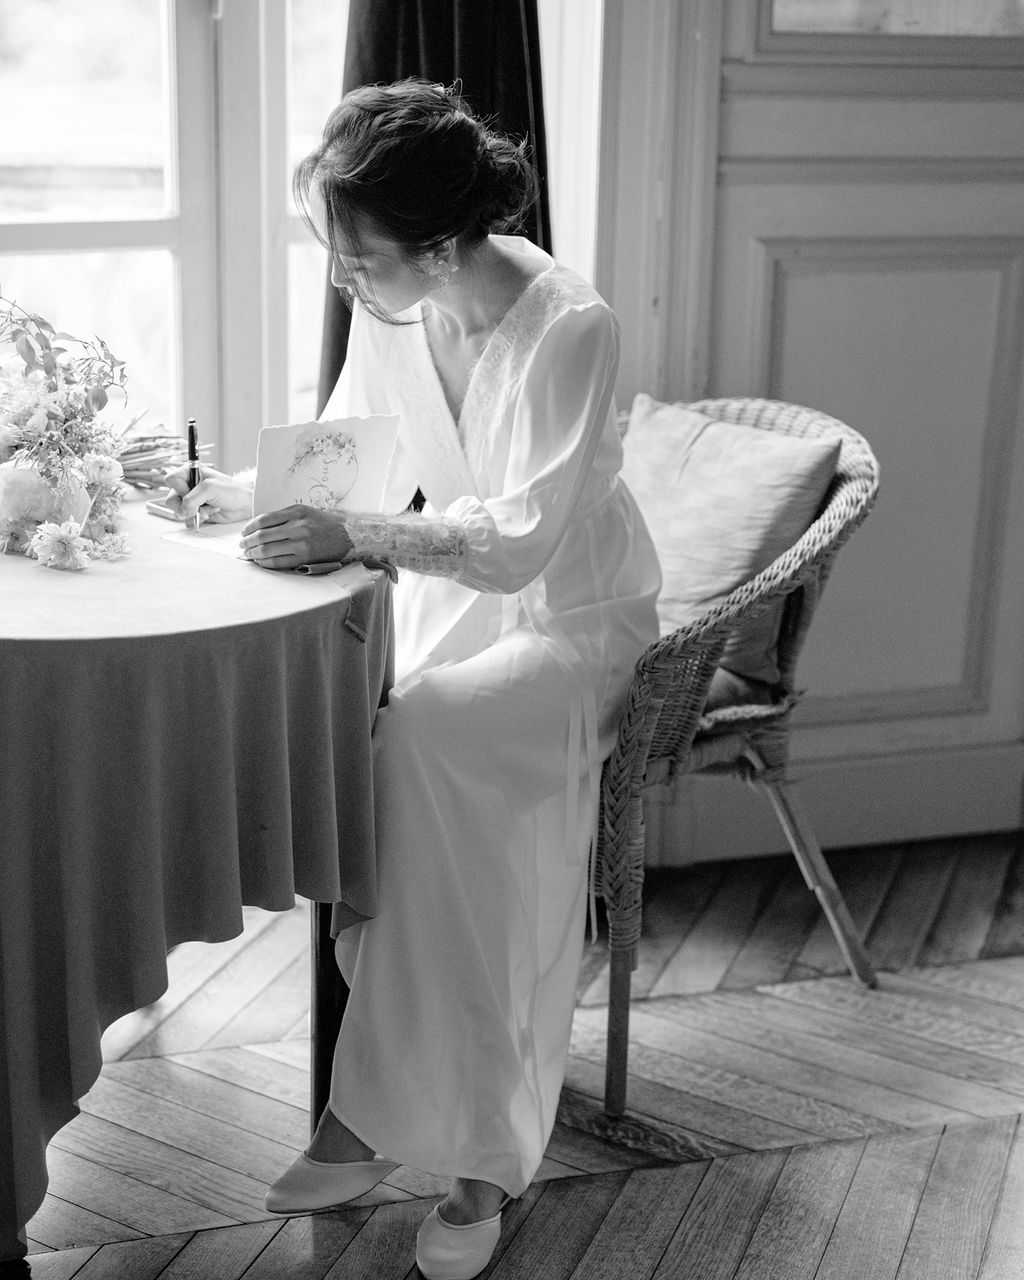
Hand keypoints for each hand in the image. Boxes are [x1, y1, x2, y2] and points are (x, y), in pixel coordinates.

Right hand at [161, 464, 253, 524]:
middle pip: (171, 498)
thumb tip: (182, 511)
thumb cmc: (232, 491)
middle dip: (185, 505)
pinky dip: (196, 520)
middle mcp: (188, 486)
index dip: (179, 488)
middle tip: (198, 506)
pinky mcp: (196, 512)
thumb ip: (191, 499)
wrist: (245, 504)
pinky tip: (209, 514)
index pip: (170, 480)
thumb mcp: (210, 489)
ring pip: (178, 511)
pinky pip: (186, 520)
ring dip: (193, 513)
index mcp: (189, 473)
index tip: (191, 491)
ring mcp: (191, 500)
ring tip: (208, 509)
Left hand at [240, 504, 354, 570]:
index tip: (244, 532)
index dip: (250, 527)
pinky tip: (260, 562)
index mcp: (296, 512)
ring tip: (248, 554)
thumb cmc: (325, 524)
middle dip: (248, 542)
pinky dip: (266, 563)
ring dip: (254, 553)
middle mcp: (298, 527)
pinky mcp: (305, 557)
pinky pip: (279, 562)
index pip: (264, 520)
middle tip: (242, 545)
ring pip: (268, 550)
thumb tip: (260, 526)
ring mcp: (301, 543)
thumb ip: (284, 516)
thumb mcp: (305, 511)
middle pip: (263, 535)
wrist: (348, 536)